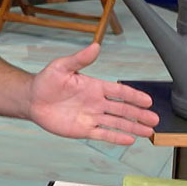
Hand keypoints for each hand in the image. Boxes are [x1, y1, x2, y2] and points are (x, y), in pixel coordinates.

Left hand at [28, 42, 158, 144]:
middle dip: (140, 114)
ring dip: (133, 127)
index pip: (119, 91)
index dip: (134, 96)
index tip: (148, 101)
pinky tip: (129, 139)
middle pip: (123, 109)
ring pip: (117, 123)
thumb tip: (95, 46)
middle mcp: (96, 102)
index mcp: (94, 87)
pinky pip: (103, 134)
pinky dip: (116, 137)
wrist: (31, 99)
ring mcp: (91, 117)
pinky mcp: (83, 129)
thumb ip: (79, 59)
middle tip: (155, 120)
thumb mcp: (62, 67)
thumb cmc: (46, 81)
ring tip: (149, 132)